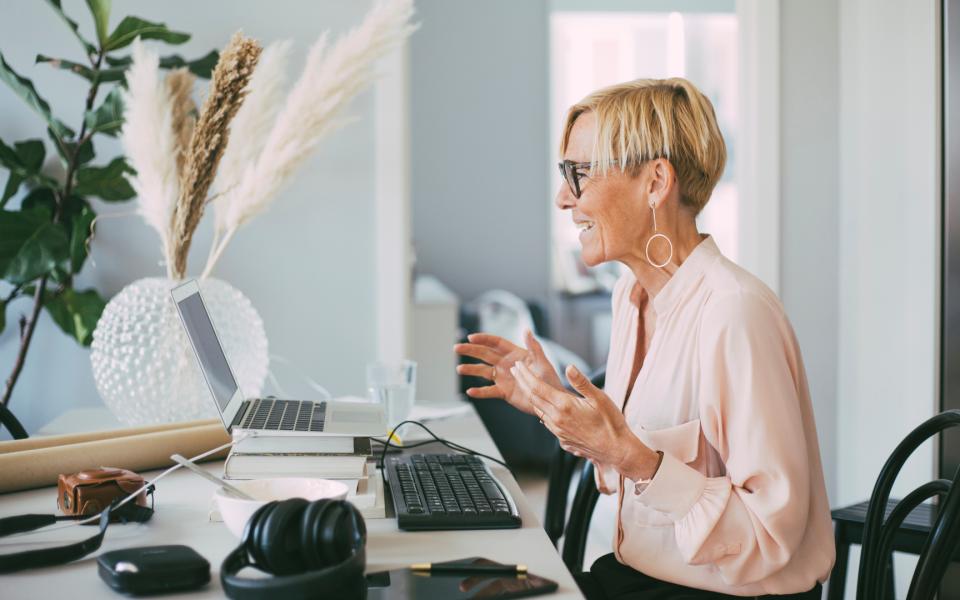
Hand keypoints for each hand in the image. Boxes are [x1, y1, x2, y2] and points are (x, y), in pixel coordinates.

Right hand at [454, 329, 562, 415]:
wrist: (550, 400)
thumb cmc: (549, 379)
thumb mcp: (542, 362)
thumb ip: (533, 346)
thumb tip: (527, 330)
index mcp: (515, 354)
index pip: (495, 343)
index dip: (483, 339)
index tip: (471, 337)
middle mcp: (506, 364)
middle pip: (485, 354)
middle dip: (470, 350)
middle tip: (457, 348)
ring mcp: (503, 378)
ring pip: (483, 372)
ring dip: (471, 369)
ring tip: (460, 368)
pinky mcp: (503, 392)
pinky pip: (489, 391)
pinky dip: (480, 392)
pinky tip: (470, 391)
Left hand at [512, 361, 659, 480]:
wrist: (615, 450)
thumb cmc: (611, 424)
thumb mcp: (599, 398)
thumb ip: (581, 382)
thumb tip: (569, 368)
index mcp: (564, 406)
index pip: (537, 387)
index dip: (526, 375)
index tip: (518, 365)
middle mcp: (557, 419)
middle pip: (533, 397)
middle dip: (522, 382)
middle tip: (515, 370)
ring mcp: (558, 431)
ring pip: (538, 410)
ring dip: (529, 395)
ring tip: (526, 385)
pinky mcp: (562, 439)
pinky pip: (546, 421)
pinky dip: (540, 409)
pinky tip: (542, 406)